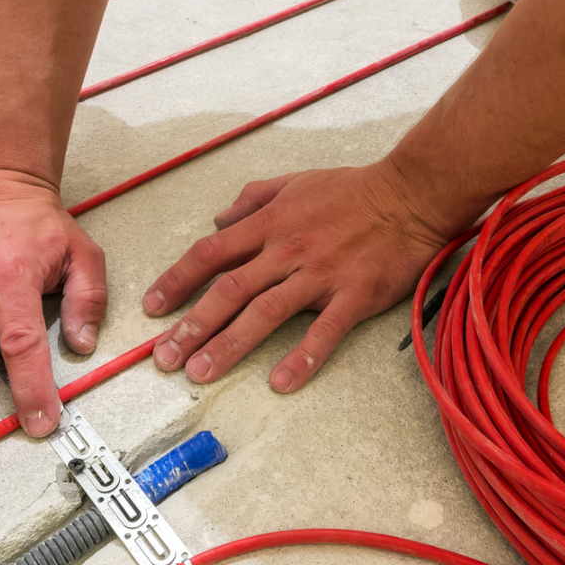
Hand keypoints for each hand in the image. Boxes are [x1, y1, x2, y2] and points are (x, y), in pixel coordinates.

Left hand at [141, 160, 455, 391]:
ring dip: (229, 344)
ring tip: (201, 373)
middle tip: (164, 358)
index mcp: (270, 224)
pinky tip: (280, 382)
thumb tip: (219, 219)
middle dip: (192, 325)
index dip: (177, 281)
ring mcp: (320, 274)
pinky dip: (302, 357)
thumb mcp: (295, 182)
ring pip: (265, 312)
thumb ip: (254, 199)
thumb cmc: (354, 190)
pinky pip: (324, 331)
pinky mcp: (354, 294)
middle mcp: (287, 250)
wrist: (412, 195)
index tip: (152, 308)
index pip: (211, 253)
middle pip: (229, 289)